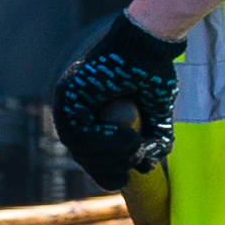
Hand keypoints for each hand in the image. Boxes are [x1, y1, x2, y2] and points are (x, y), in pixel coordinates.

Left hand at [49, 9, 181, 189]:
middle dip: (111, 167)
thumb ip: (153, 141)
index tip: (123, 180)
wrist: (150, 44)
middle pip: (82, 156)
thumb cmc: (154, 73)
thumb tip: (146, 166)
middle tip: (137, 159)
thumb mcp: (157, 115)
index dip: (104, 174)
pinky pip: (79, 132)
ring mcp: (67, 100)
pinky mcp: (69, 93)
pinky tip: (128, 141)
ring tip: (137, 149)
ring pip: (80, 148)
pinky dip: (105, 142)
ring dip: (112, 156)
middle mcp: (72, 109)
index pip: (88, 156)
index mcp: (89, 116)